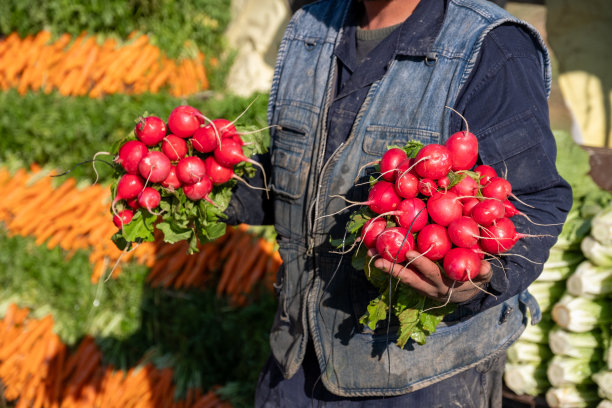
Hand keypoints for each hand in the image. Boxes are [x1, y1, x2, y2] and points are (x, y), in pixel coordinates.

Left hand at [367, 249, 492, 303]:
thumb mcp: (482, 276)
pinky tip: (376, 255)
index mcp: (445, 284)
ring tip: (371, 257)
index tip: (408, 253)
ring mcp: (421, 287)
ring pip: (402, 278)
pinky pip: (401, 275)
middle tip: (380, 258)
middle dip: (394, 268)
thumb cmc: (474, 277)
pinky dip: (389, 267)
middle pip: (409, 278)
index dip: (420, 264)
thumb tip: (484, 266)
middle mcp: (430, 287)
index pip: (431, 273)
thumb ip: (483, 271)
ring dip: (386, 268)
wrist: (466, 293)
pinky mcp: (415, 284)